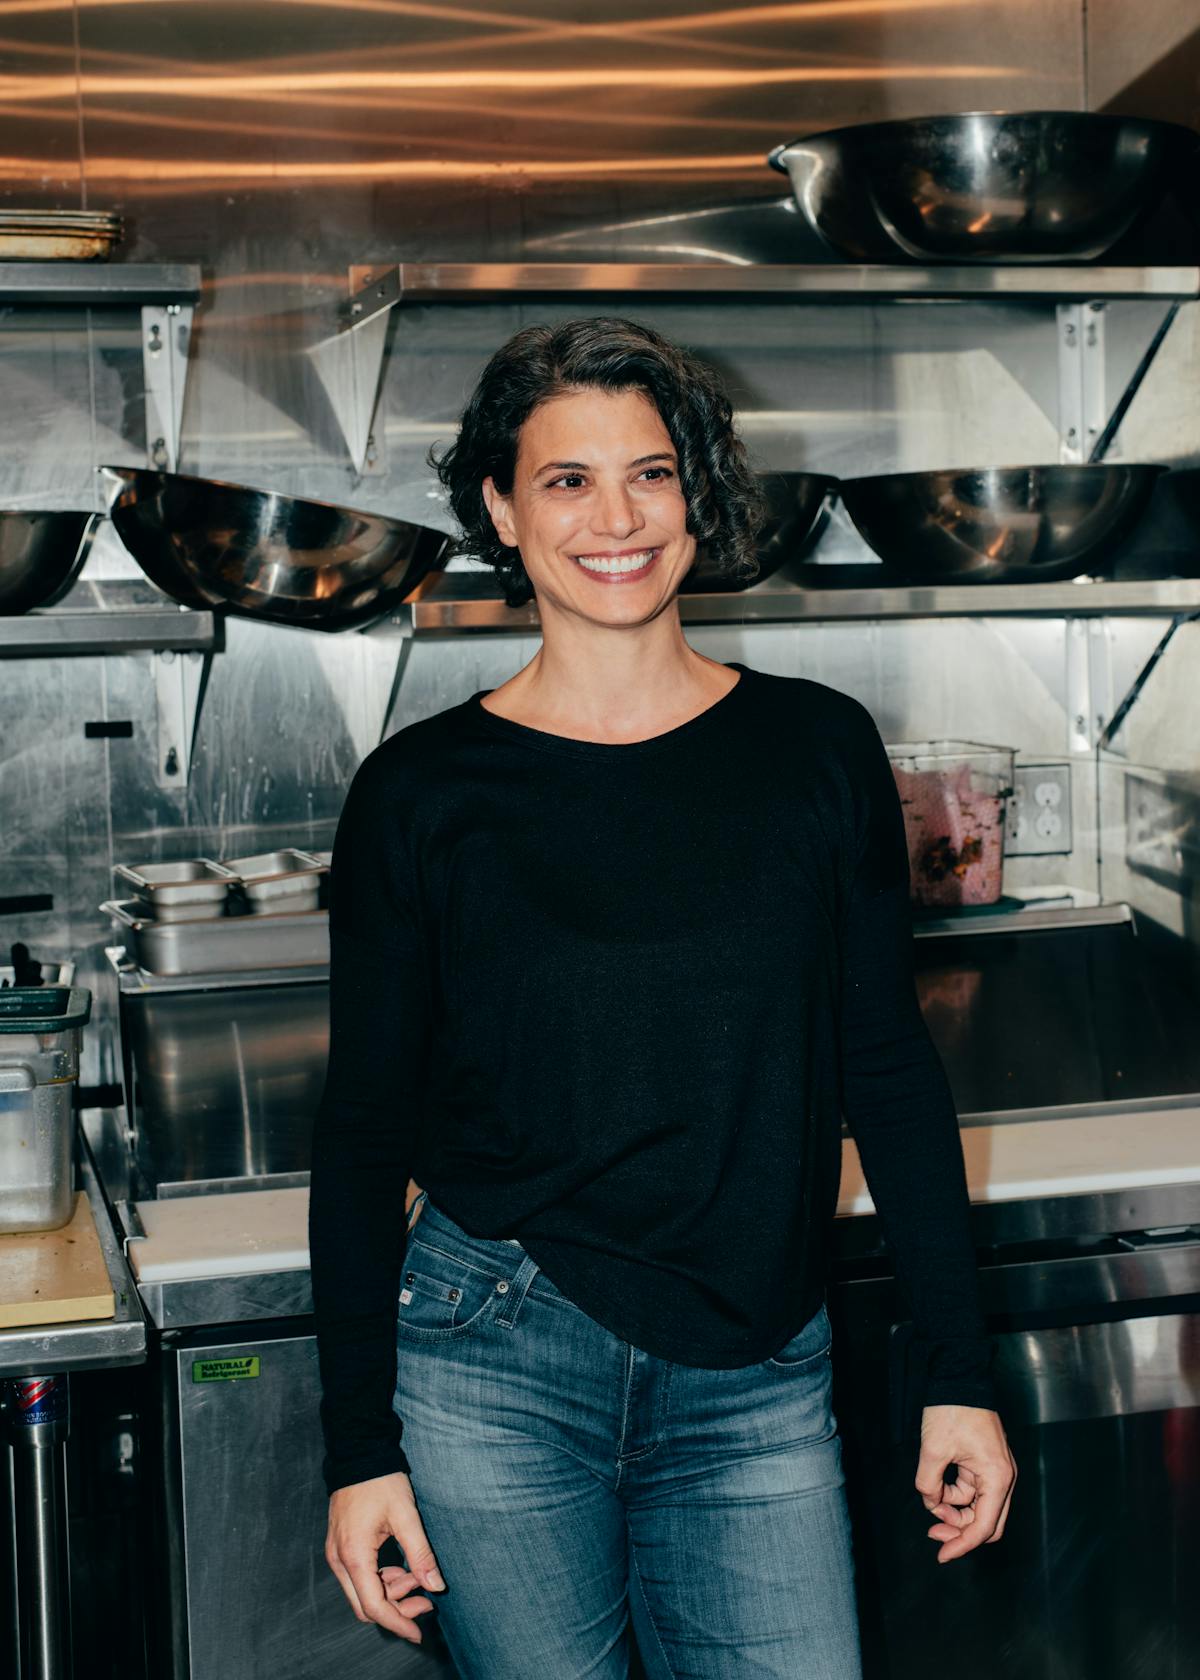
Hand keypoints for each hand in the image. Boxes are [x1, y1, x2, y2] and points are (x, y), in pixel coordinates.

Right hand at [325, 1470, 446, 1643]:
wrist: (358, 1453)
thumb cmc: (381, 1480)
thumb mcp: (406, 1514)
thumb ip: (420, 1553)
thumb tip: (436, 1586)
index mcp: (354, 1555)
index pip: (374, 1606)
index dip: (397, 1623)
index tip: (418, 1633)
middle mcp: (339, 1560)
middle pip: (365, 1605)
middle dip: (396, 1609)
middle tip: (426, 1600)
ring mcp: (337, 1555)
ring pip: (362, 1593)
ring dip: (390, 1593)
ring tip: (417, 1575)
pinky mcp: (340, 1548)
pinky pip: (359, 1578)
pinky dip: (381, 1580)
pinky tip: (402, 1568)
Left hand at [914, 1404, 1016, 1562]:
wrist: (960, 1378)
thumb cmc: (952, 1409)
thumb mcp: (933, 1449)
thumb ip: (929, 1484)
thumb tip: (930, 1501)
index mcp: (997, 1477)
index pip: (983, 1526)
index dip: (962, 1545)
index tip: (943, 1555)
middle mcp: (1003, 1478)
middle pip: (986, 1522)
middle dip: (959, 1531)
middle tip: (934, 1535)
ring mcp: (995, 1471)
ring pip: (978, 1507)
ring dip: (954, 1511)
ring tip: (931, 1501)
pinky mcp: (985, 1463)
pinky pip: (973, 1491)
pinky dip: (955, 1496)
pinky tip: (937, 1490)